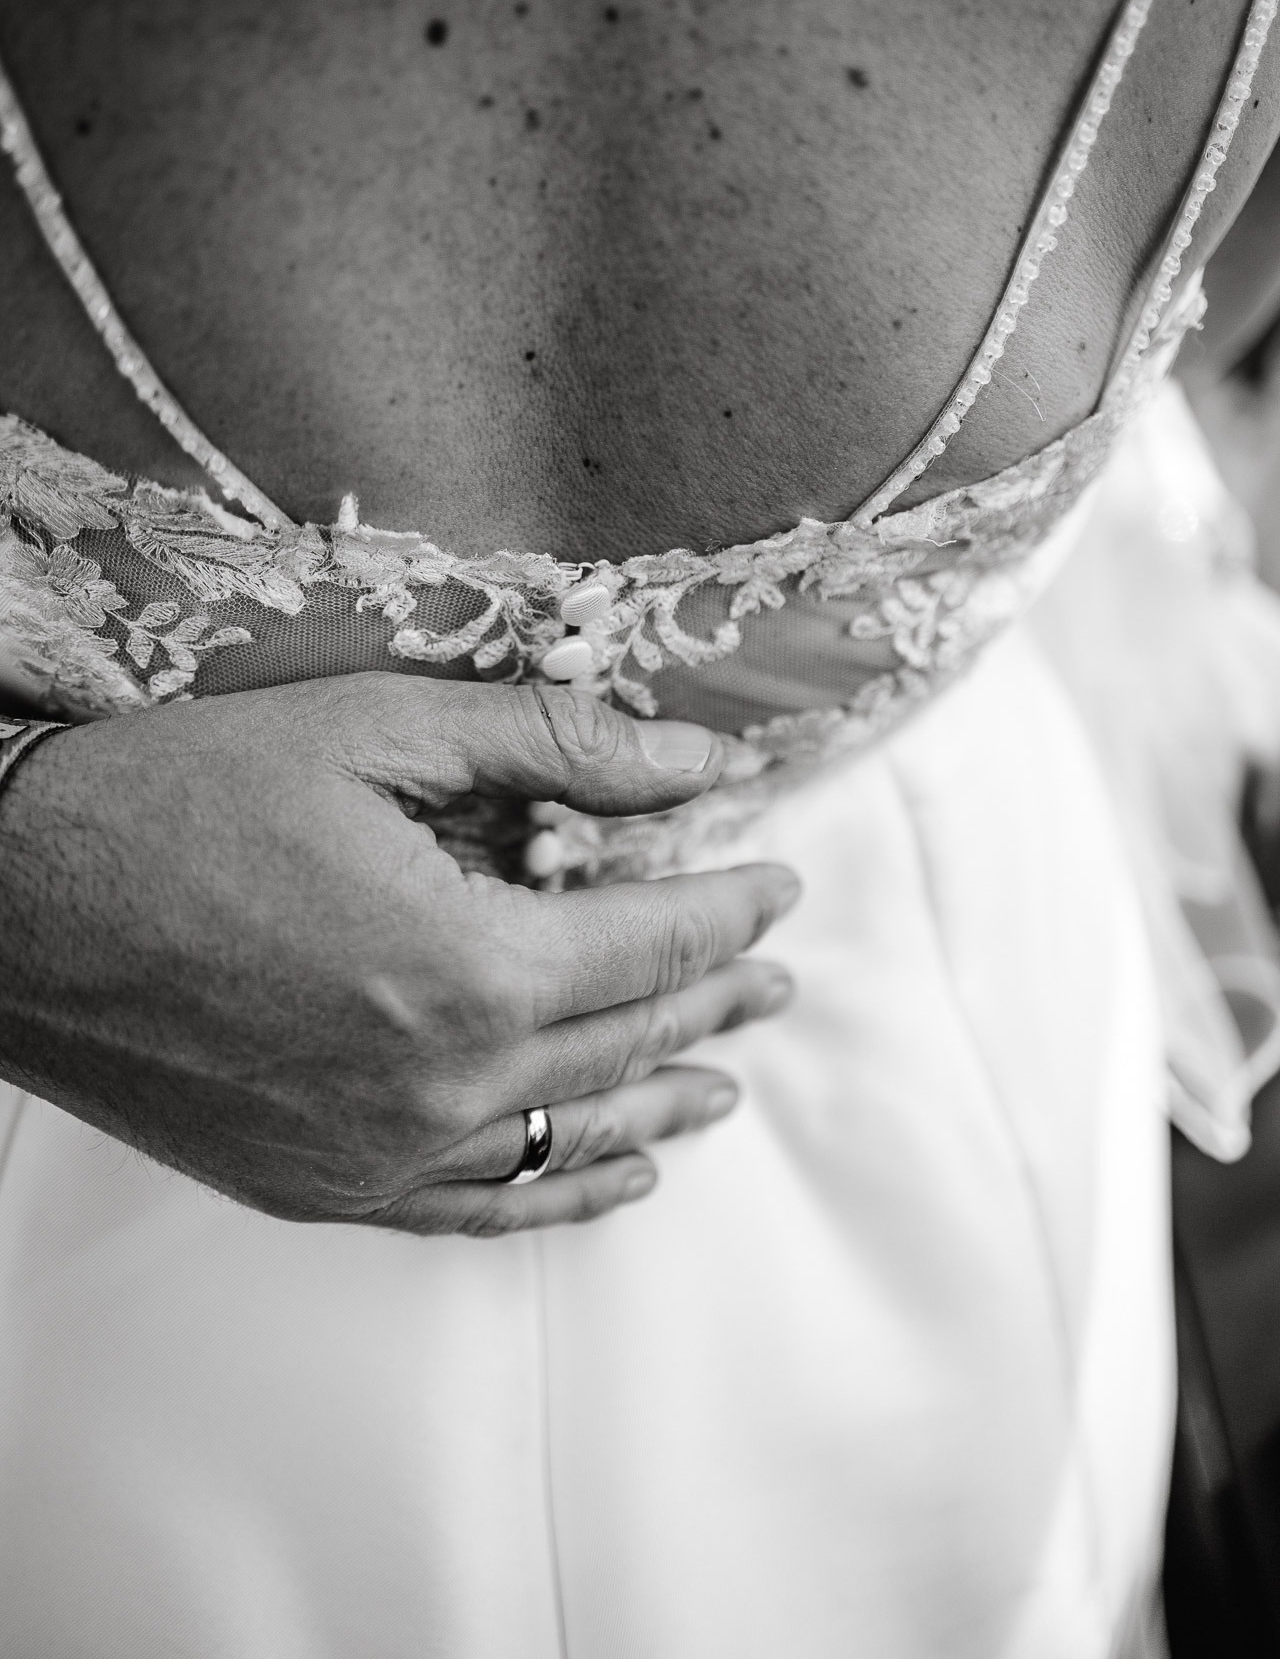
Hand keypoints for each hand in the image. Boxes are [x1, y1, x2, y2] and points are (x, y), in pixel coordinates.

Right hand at [0, 675, 797, 1234]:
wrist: (9, 907)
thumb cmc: (179, 799)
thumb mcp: (378, 730)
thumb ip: (554, 743)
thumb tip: (692, 755)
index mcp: (468, 966)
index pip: (652, 940)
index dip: (728, 906)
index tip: (775, 880)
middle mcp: (441, 1085)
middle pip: (627, 1039)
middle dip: (715, 997)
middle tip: (773, 972)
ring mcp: (379, 1153)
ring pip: (571, 1138)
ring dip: (662, 1101)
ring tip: (725, 1079)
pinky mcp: (321, 1186)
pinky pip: (476, 1210)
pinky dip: (558, 1194)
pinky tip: (611, 1177)